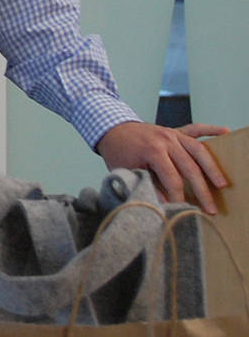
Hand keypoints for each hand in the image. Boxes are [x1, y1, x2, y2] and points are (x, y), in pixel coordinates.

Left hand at [96, 120, 228, 213]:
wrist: (110, 127)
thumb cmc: (117, 152)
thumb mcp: (126, 171)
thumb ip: (145, 186)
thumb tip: (165, 204)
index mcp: (152, 150)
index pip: (172, 179)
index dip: (179, 197)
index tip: (184, 210)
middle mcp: (165, 140)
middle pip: (190, 167)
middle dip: (201, 191)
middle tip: (211, 209)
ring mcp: (171, 133)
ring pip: (198, 150)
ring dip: (212, 168)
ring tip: (222, 184)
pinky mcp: (175, 130)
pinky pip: (195, 129)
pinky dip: (211, 129)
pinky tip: (226, 132)